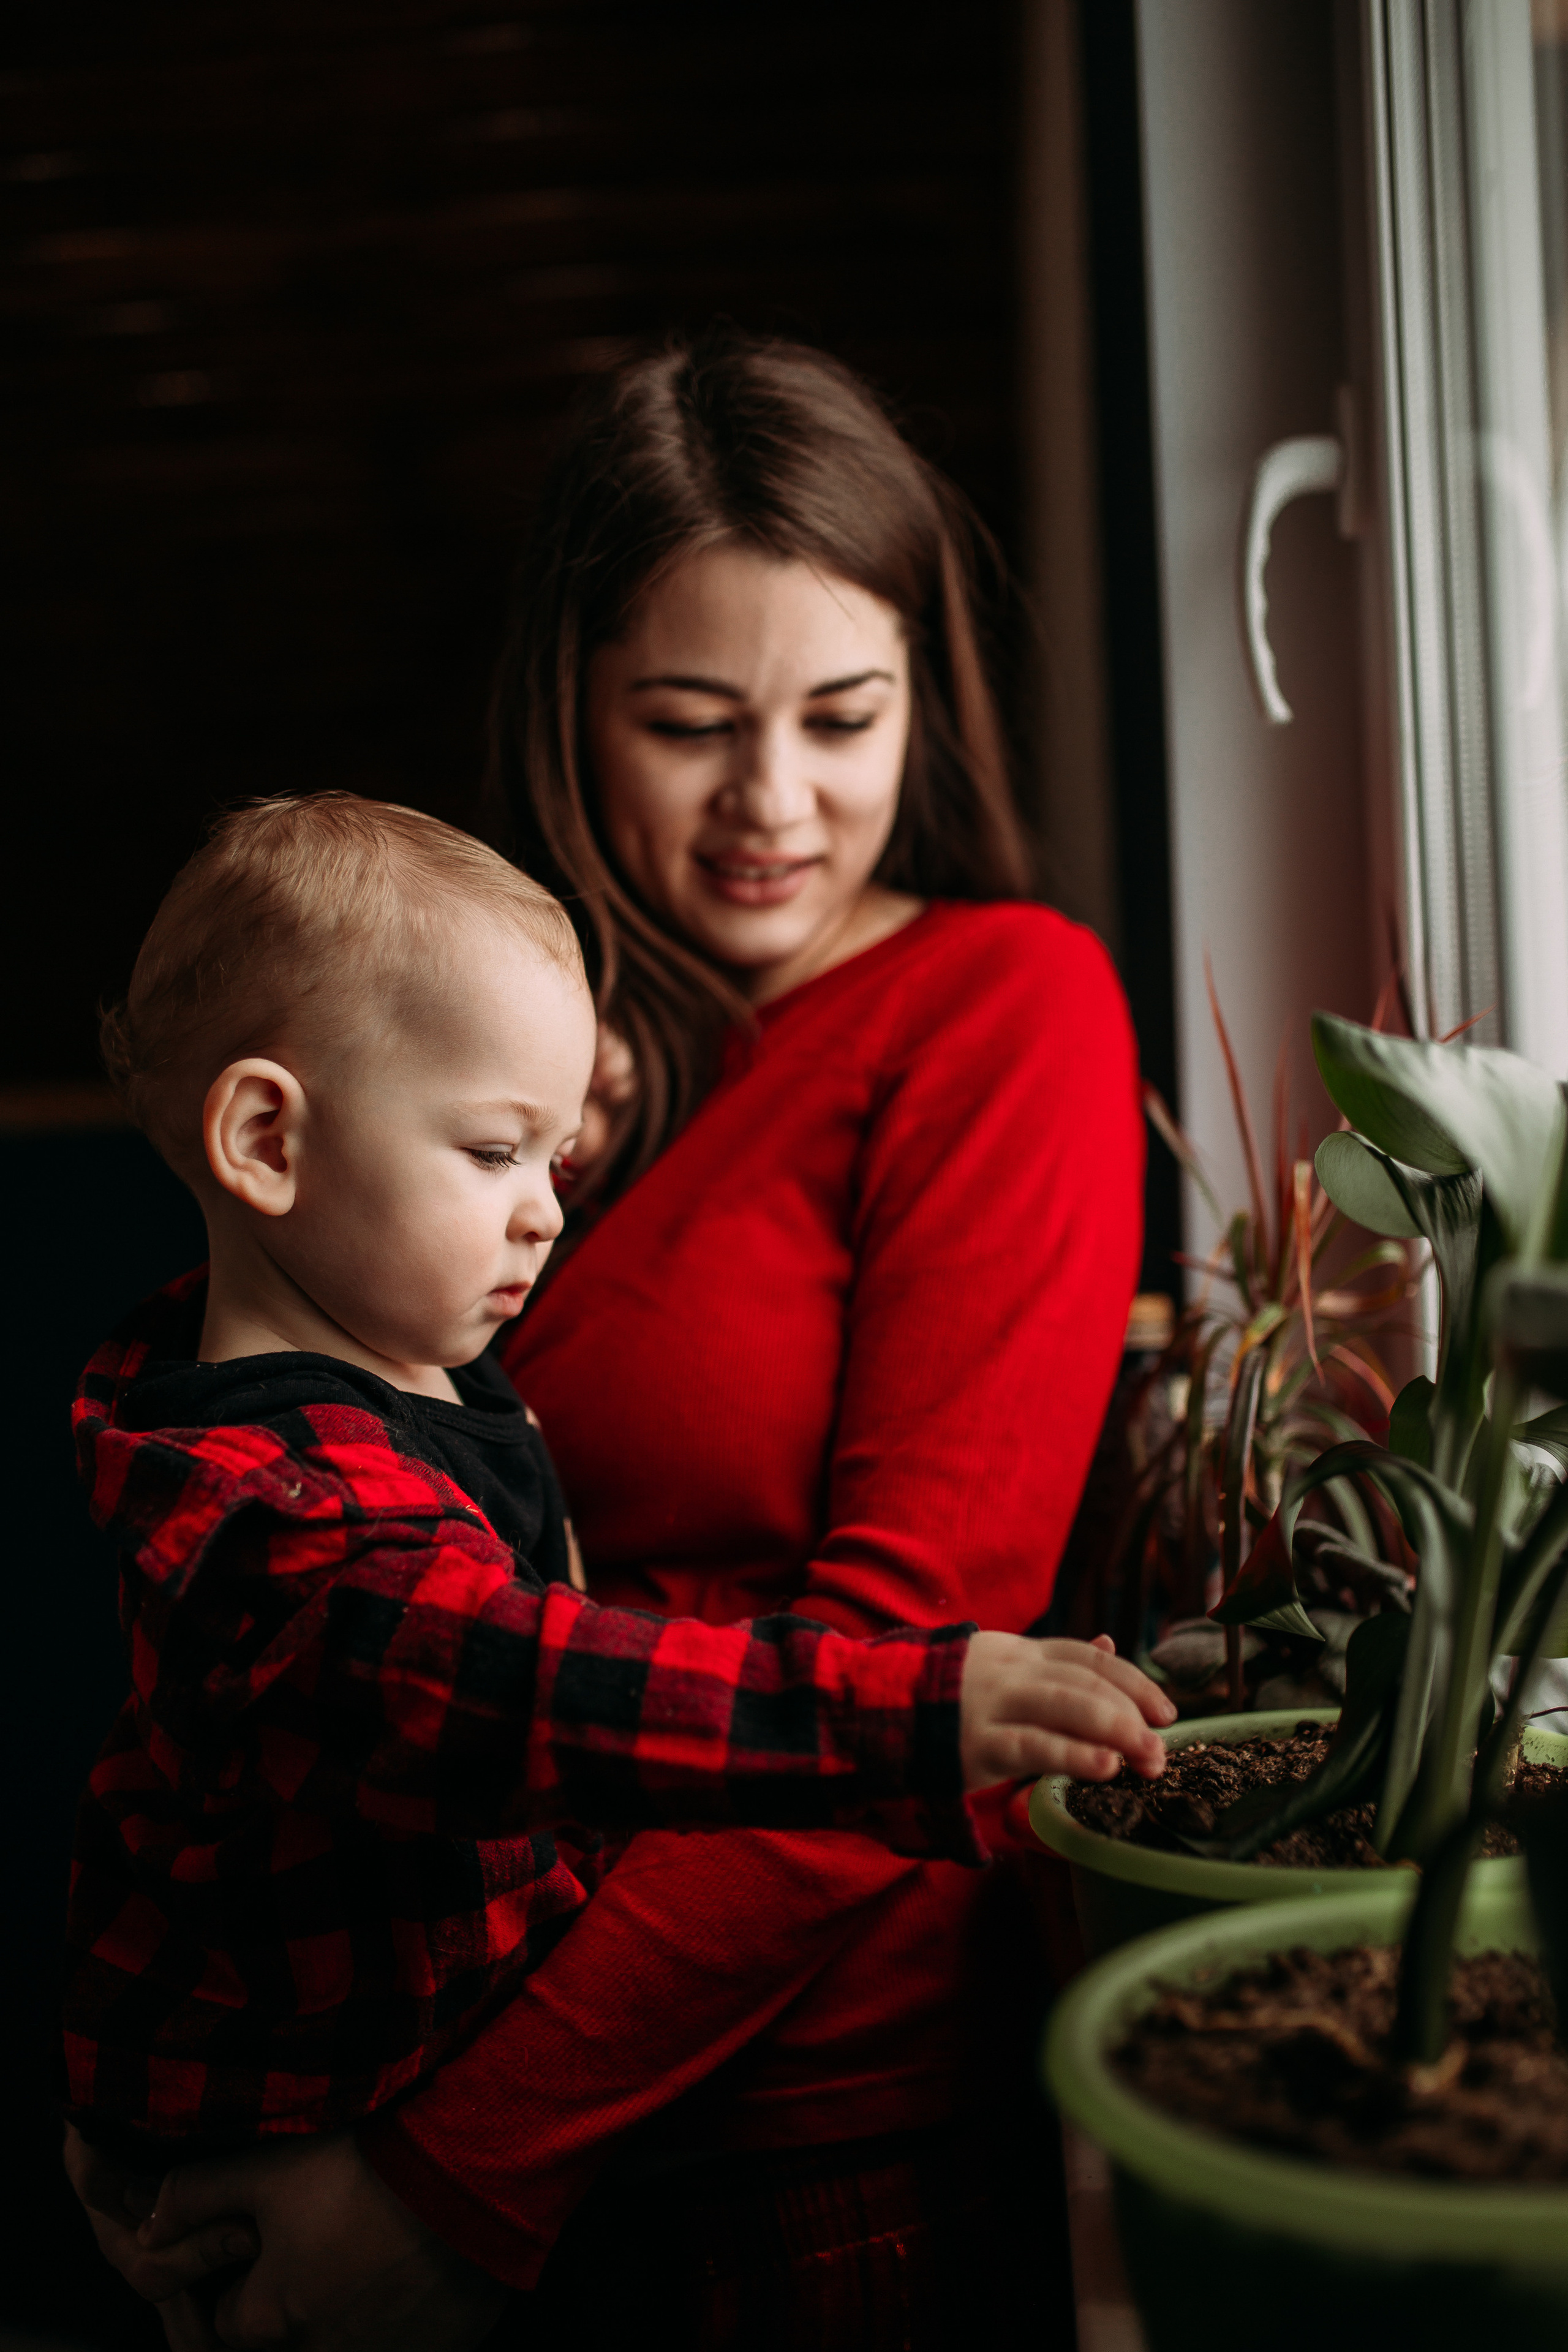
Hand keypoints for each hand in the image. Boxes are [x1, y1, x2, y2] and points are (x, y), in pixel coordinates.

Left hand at [64, 2121, 505, 2349]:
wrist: (465, 2177)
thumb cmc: (360, 2175)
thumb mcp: (267, 2170)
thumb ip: (196, 2196)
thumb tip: (146, 2223)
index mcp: (272, 2321)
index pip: (226, 2321)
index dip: (236, 2277)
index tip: (258, 2240)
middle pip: (282, 2339)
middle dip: (285, 2304)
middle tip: (311, 2249)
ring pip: (340, 2340)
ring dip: (339, 2311)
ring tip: (361, 2254)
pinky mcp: (436, 2349)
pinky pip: (401, 2340)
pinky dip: (395, 2317)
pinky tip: (409, 2268)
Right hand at [960, 1630, 1173, 1787]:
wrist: (878, 1714)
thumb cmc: (950, 1700)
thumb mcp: (1005, 1670)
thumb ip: (1057, 1664)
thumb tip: (1111, 1643)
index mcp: (1020, 1653)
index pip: (1089, 1658)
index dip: (1133, 1681)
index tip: (1166, 1711)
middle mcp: (1012, 1671)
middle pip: (1087, 1682)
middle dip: (1133, 1714)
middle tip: (1162, 1748)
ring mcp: (994, 1704)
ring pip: (1068, 1707)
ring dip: (1117, 1732)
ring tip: (1149, 1759)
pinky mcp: (977, 1742)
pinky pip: (1035, 1745)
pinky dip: (1075, 1754)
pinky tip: (1105, 1767)